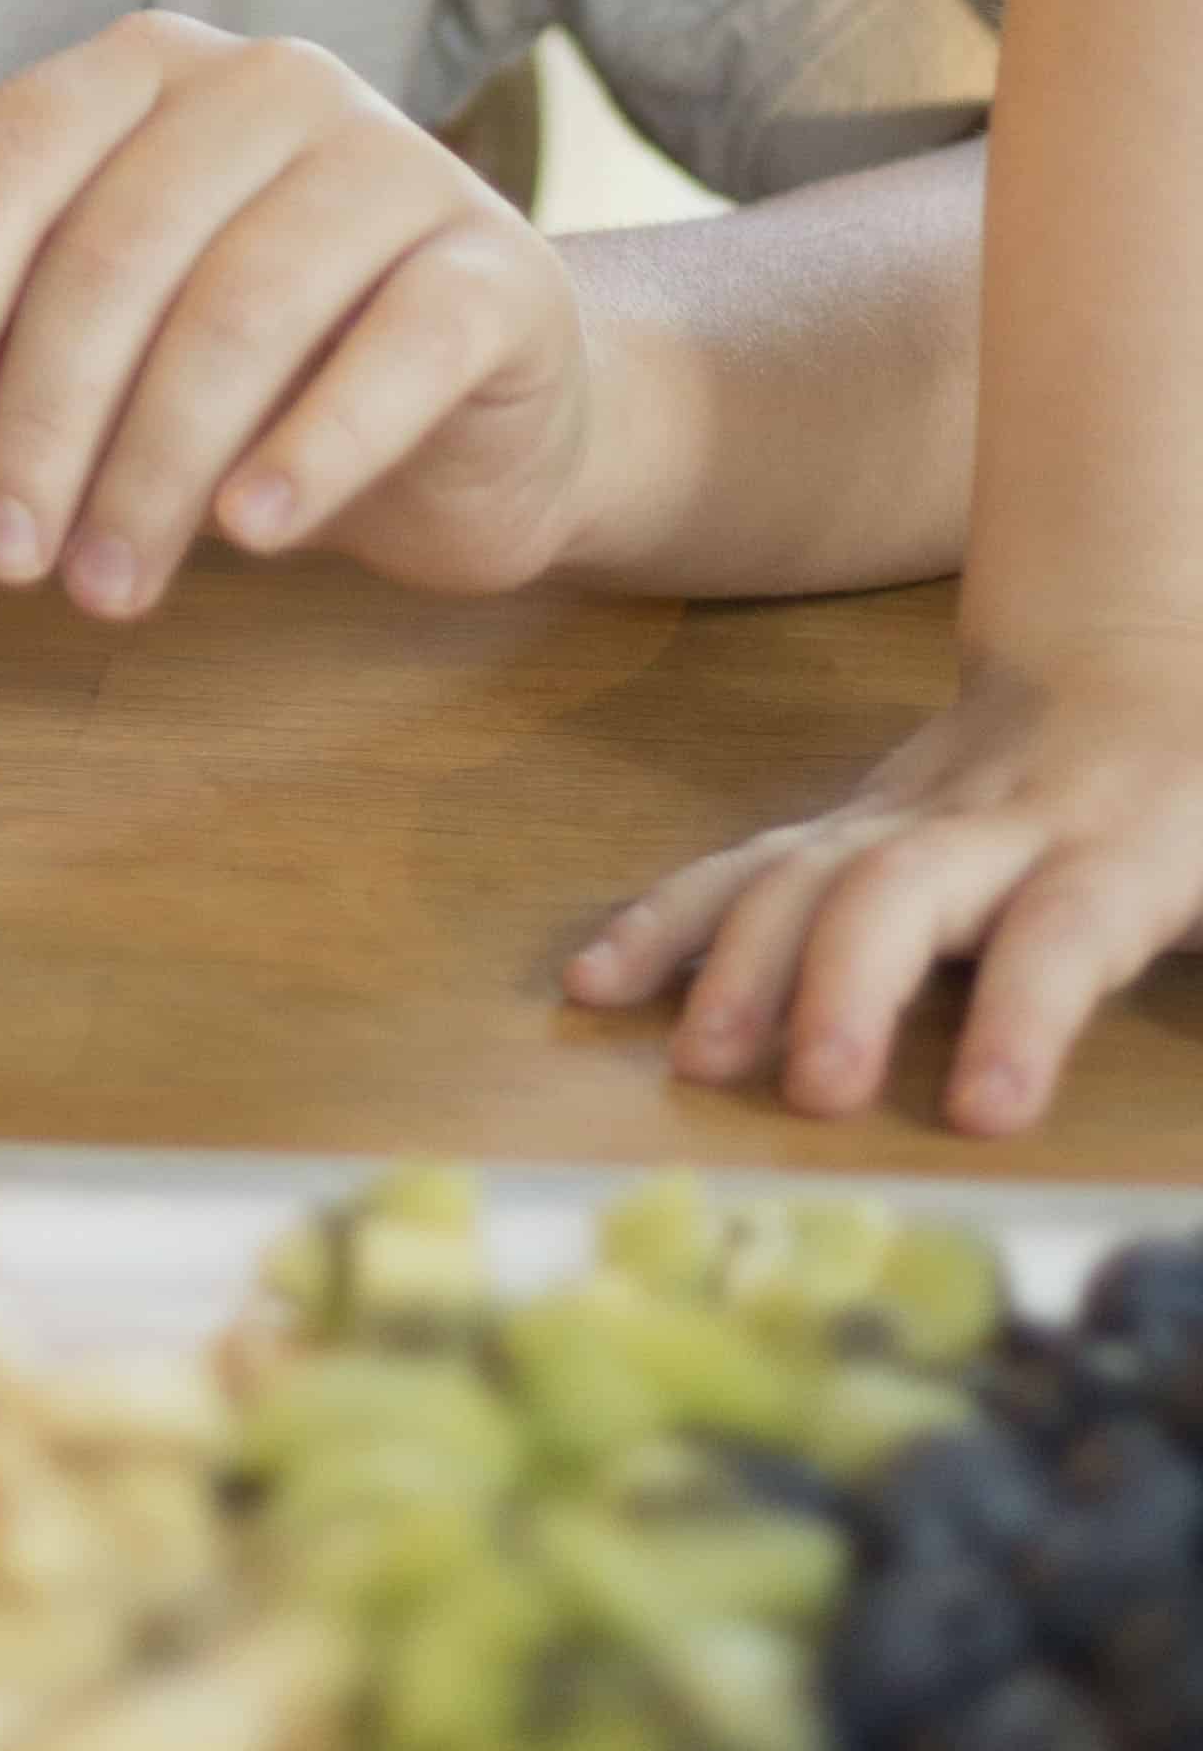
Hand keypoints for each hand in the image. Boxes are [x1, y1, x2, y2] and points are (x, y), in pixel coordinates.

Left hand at [0, 13, 592, 612]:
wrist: (471, 421)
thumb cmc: (246, 365)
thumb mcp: (81, 332)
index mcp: (148, 73)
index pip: (10, 159)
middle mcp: (272, 86)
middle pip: (117, 250)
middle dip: (41, 422)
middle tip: (1, 561)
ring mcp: (400, 165)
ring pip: (242, 309)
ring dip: (154, 466)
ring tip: (103, 588)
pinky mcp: (500, 271)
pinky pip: (399, 350)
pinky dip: (314, 446)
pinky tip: (250, 533)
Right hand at [561, 634, 1202, 1128]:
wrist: (1151, 643)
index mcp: (1127, 844)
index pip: (1065, 925)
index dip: (1023, 1007)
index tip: (984, 1107)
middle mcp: (1000, 823)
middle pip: (903, 890)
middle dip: (844, 984)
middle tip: (807, 1088)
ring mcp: (908, 813)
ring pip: (804, 870)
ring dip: (741, 962)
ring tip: (696, 1058)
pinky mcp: (851, 824)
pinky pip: (743, 862)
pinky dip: (669, 919)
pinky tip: (602, 984)